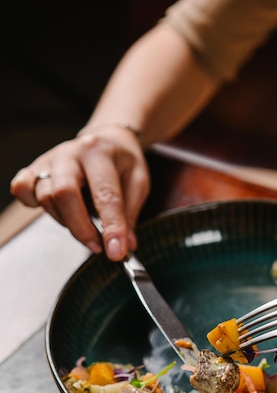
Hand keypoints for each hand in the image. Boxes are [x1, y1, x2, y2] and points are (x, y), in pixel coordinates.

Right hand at [10, 125, 149, 260]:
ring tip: (86, 225)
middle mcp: (71, 153)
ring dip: (66, 222)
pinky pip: (22, 189)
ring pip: (46, 197)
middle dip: (81, 228)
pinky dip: (33, 204)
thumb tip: (125, 245)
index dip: (112, 227)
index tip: (116, 252)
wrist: (106, 140)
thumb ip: (130, 214)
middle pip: (64, 193)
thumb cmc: (122, 162)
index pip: (106, 195)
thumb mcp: (138, 182)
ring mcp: (49, 160)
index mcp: (101, 153)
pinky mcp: (34, 169)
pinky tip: (57, 209)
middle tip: (97, 245)